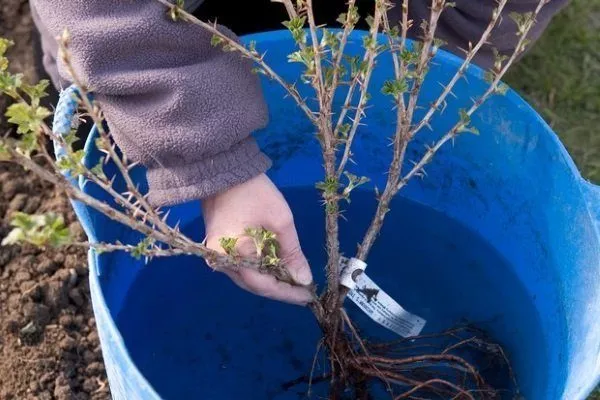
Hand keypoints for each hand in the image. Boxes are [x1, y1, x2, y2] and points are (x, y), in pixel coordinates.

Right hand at [202, 173, 313, 304]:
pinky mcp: (217, 247)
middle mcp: (220, 262)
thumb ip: (292, 253)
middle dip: (281, 288)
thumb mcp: (280, 221)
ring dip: (271, 278)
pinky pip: (242, 266)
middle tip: (304, 289)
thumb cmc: (254, 192)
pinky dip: (261, 268)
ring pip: (248, 277)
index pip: (263, 286)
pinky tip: (278, 266)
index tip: (309, 296)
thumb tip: (304, 279)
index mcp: (233, 256)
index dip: (288, 293)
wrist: (223, 168)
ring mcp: (216, 256)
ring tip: (295, 279)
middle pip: (254, 284)